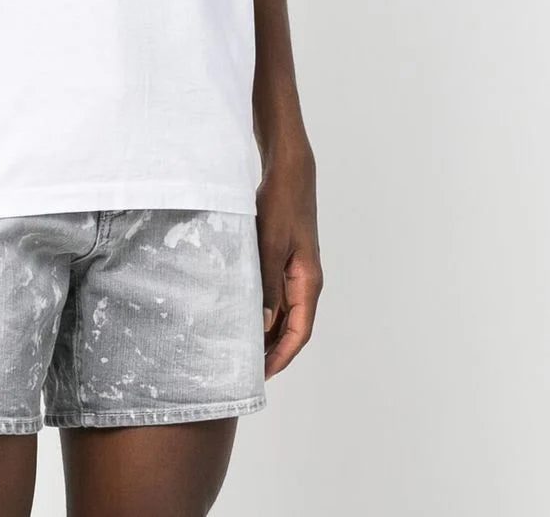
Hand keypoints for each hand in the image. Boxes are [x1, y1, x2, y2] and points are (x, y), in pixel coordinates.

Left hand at [255, 141, 321, 378]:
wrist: (289, 172)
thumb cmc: (281, 204)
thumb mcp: (270, 245)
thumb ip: (267, 284)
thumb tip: (264, 323)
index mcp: (308, 282)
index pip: (299, 332)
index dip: (282, 356)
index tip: (262, 375)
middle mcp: (305, 281)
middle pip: (292, 327)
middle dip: (272, 350)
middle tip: (246, 370)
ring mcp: (295, 271)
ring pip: (283, 312)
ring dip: (266, 331)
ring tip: (241, 349)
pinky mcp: (285, 260)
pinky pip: (275, 294)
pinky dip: (262, 309)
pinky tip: (243, 313)